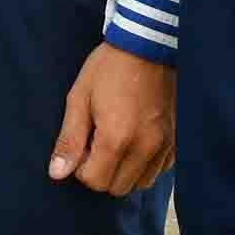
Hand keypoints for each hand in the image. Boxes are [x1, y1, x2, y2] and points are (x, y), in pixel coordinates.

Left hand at [49, 43, 174, 195]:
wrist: (148, 45)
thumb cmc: (109, 68)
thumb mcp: (79, 98)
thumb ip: (69, 140)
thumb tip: (57, 173)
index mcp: (117, 138)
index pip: (95, 181)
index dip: (81, 168)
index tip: (82, 145)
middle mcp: (145, 147)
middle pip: (117, 188)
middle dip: (102, 173)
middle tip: (97, 142)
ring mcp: (165, 146)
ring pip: (140, 183)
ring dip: (123, 171)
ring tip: (116, 141)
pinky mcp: (177, 141)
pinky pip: (159, 170)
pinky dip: (144, 164)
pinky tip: (134, 139)